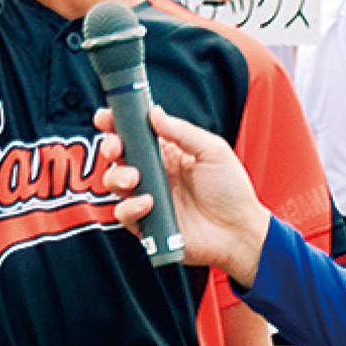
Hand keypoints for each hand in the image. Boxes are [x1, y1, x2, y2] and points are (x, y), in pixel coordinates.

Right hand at [94, 104, 269, 288]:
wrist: (239, 232)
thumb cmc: (231, 190)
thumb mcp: (213, 151)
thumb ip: (182, 132)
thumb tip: (154, 113)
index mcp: (168, 152)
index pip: (136, 133)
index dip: (117, 124)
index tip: (105, 117)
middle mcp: (154, 173)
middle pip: (120, 156)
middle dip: (111, 147)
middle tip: (115, 148)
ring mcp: (149, 198)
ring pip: (115, 183)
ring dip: (117, 177)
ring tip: (133, 179)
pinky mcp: (147, 224)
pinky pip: (124, 214)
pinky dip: (130, 207)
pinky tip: (148, 204)